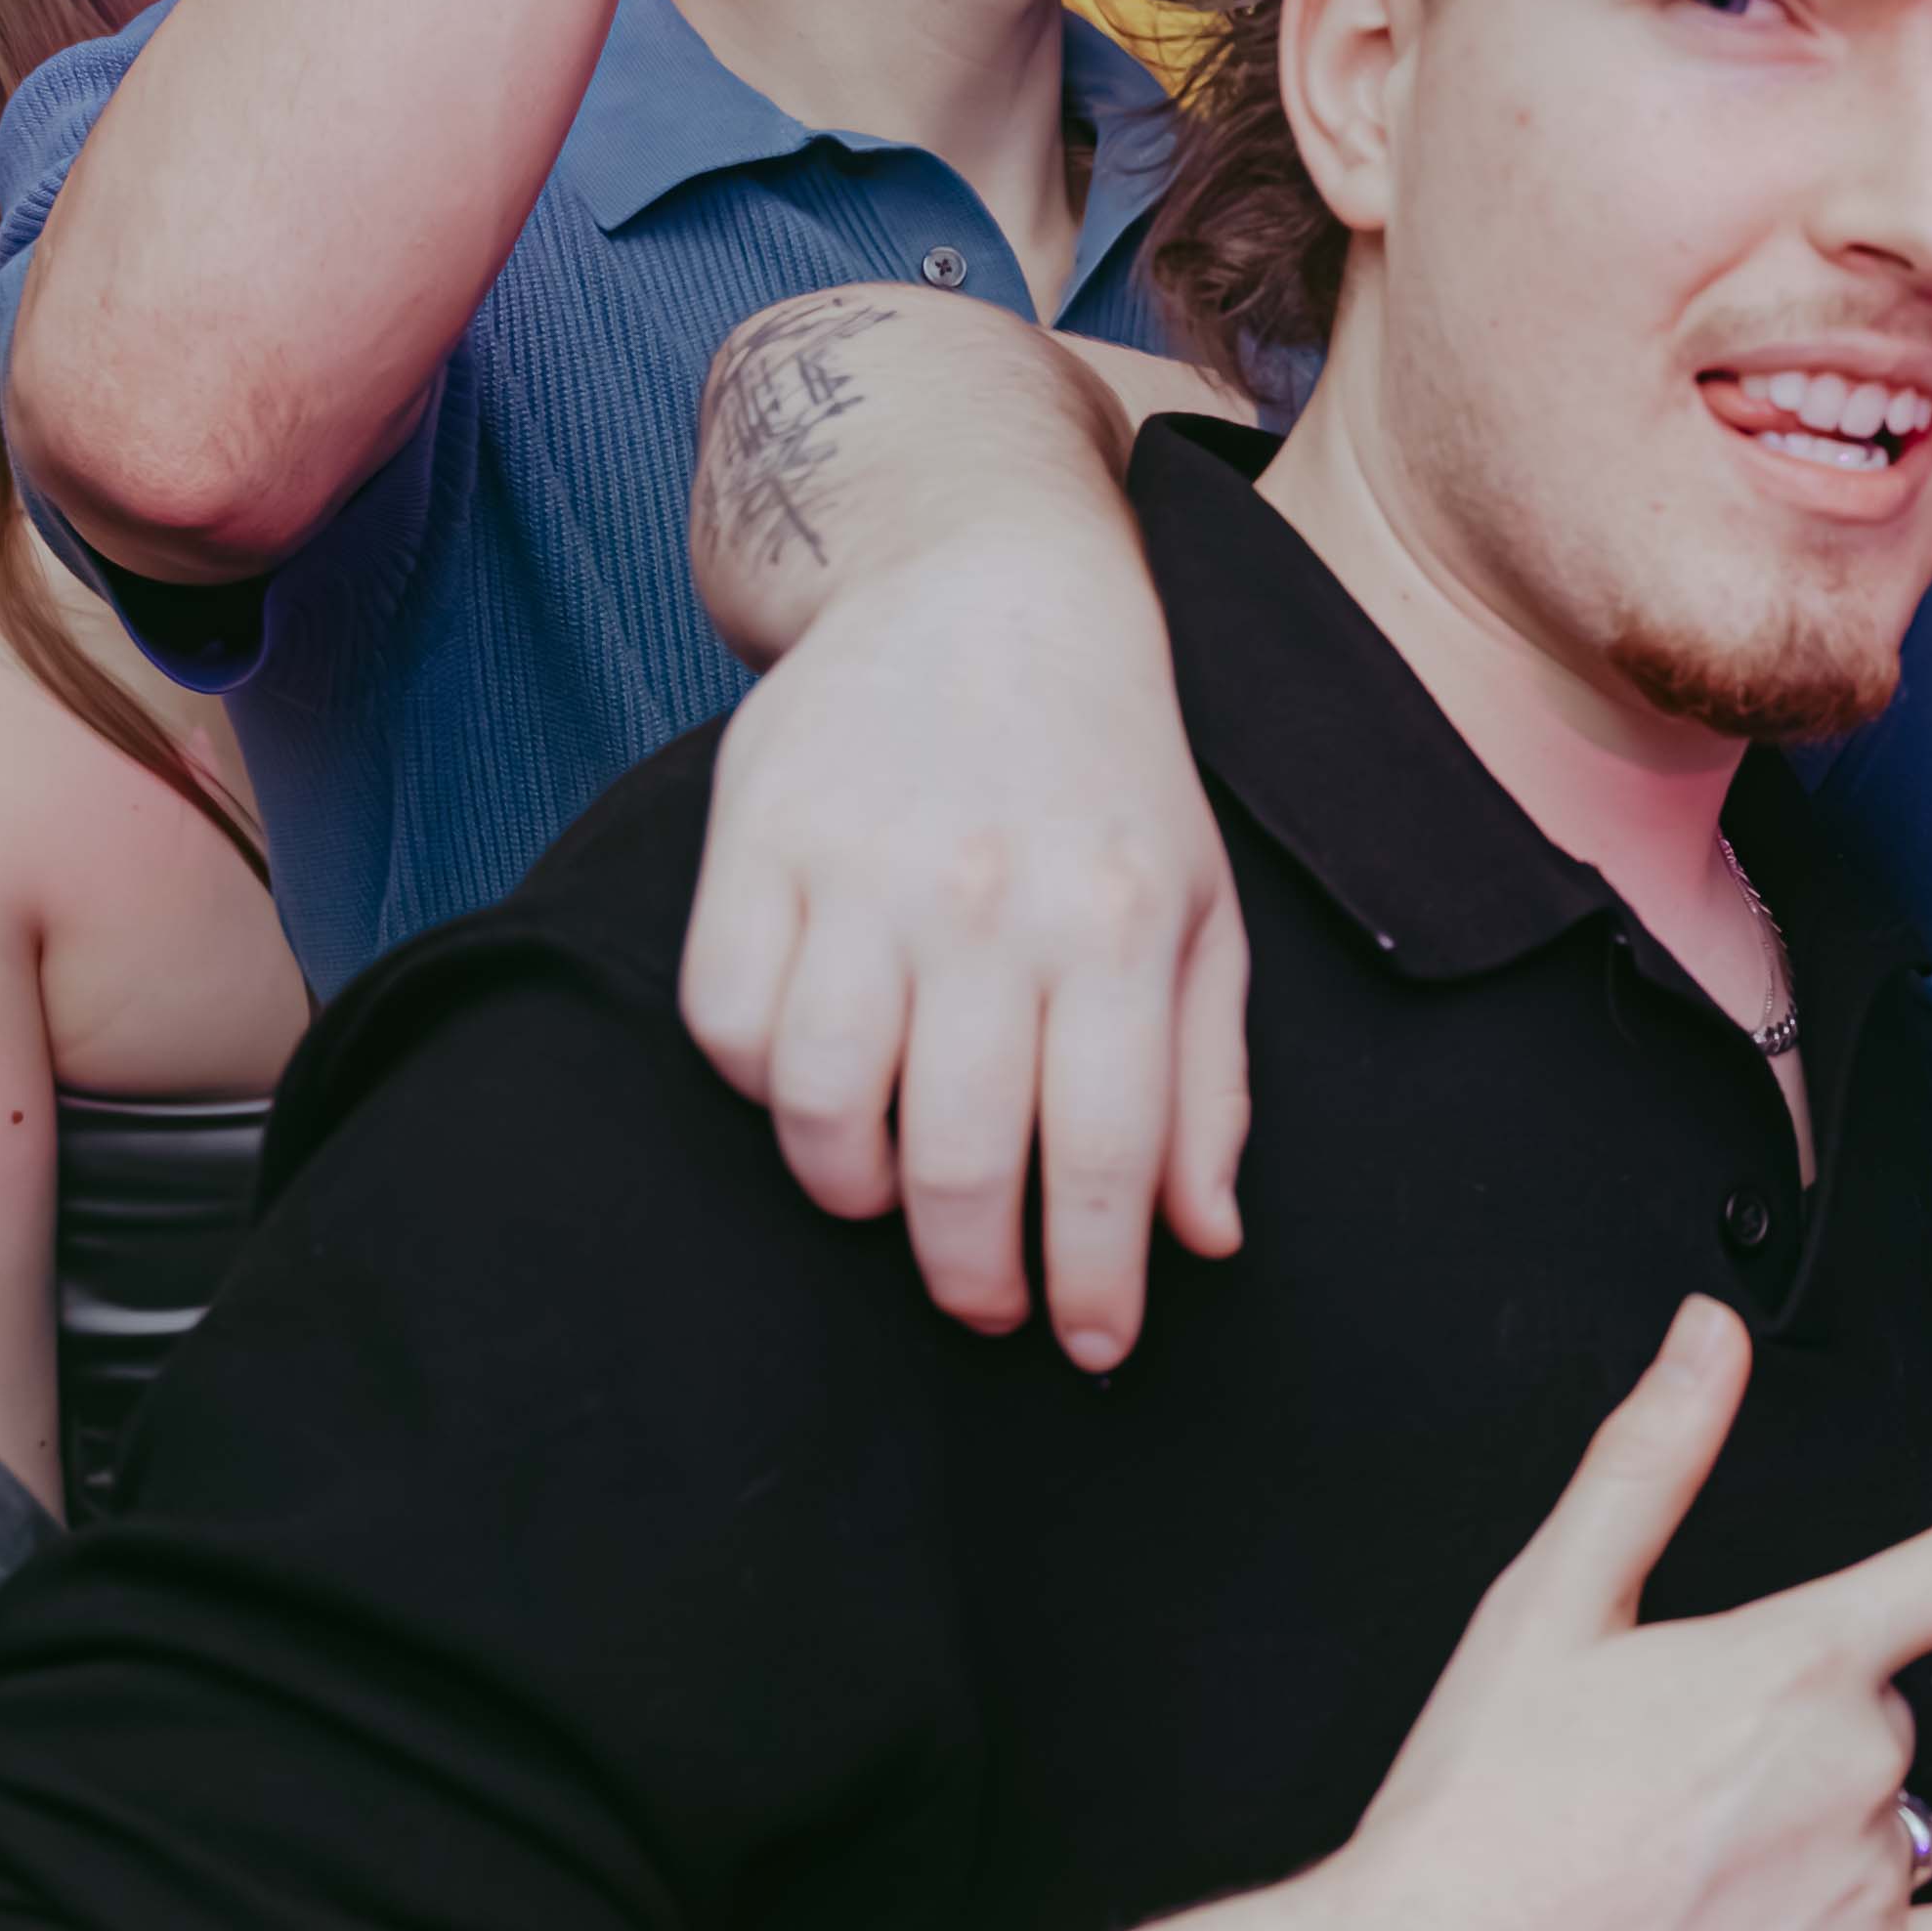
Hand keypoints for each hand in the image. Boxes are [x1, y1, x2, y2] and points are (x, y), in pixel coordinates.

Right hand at [679, 515, 1246, 1369]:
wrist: (984, 584)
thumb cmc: (1110, 771)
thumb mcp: (1202, 910)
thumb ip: (1207, 1082)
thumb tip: (1205, 1238)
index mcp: (1114, 924)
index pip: (1097, 1157)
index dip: (1087, 1282)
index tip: (1084, 1346)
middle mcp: (985, 904)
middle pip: (951, 1158)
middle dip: (970, 1272)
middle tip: (984, 1300)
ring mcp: (857, 870)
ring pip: (815, 1106)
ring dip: (854, 1192)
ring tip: (892, 1197)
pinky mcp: (753, 839)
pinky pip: (724, 1023)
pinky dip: (758, 1091)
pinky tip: (814, 1087)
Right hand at [1332, 1301, 1931, 1930]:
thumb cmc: (1471, 1807)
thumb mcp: (1547, 1603)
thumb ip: (1652, 1457)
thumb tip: (1709, 1329)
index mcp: (1789, 1661)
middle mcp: (1851, 1770)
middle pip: (1880, 1710)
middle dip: (1796, 1725)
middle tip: (1657, 1783)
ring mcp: (1863, 1890)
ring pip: (1892, 1815)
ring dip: (1820, 1826)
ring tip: (1674, 1875)